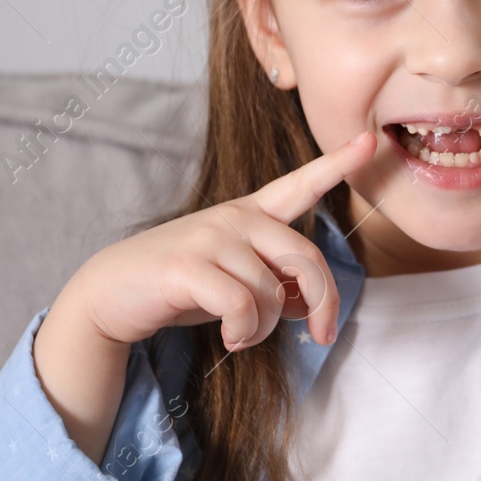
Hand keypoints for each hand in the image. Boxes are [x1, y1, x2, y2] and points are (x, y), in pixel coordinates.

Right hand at [69, 130, 376, 351]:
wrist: (111, 296)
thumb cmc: (180, 287)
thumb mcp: (235, 281)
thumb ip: (276, 284)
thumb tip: (313, 306)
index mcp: (250, 215)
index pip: (300, 185)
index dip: (337, 164)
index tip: (369, 141)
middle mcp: (235, 218)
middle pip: (306, 257)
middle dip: (326, 303)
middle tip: (324, 337)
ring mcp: (212, 238)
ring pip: (273, 293)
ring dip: (264, 329)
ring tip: (241, 336)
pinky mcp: (189, 265)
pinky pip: (242, 307)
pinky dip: (243, 334)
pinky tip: (228, 339)